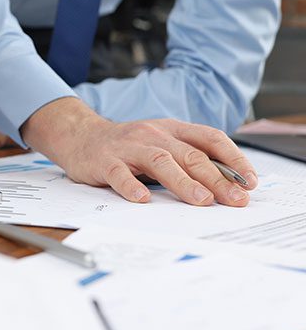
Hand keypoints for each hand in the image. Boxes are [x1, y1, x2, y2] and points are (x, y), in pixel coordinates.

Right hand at [21, 98, 257, 205]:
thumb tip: (229, 185)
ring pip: (160, 161)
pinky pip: (120, 174)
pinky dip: (131, 186)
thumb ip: (188, 158)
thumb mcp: (160, 143)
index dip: (233, 158)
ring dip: (183, 182)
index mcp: (171, 129)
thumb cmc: (126, 146)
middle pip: (189, 154)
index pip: (209, 138)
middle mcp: (152, 134)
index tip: (250, 182)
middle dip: (216, 178)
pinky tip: (142, 199)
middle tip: (234, 200)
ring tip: (200, 200)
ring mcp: (128, 146)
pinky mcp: (105, 161)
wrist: (80, 136)